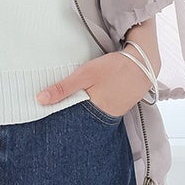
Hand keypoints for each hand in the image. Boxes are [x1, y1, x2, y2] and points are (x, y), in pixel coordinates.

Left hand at [35, 50, 153, 117]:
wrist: (144, 63)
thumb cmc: (115, 67)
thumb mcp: (85, 74)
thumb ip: (63, 88)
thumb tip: (40, 99)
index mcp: (93, 111)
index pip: (70, 120)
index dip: (59, 117)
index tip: (45, 114)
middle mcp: (104, 117)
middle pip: (81, 119)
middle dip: (70, 114)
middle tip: (56, 111)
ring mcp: (113, 113)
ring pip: (92, 114)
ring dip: (83, 109)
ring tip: (73, 102)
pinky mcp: (119, 107)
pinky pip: (102, 109)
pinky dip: (95, 104)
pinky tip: (91, 97)